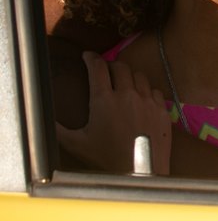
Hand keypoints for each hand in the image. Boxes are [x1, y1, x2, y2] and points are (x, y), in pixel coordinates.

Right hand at [56, 51, 171, 174]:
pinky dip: (146, 90)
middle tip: (105, 70)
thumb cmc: (106, 159)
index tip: (87, 56)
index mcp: (104, 100)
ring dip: (129, 75)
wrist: (139, 172)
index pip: (98, 68)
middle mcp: (127, 95)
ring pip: (139, 76)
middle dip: (111, 65)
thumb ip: (59, 129)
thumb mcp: (77, 144)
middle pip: (120, 67)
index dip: (91, 58)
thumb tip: (45, 120)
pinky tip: (141, 97)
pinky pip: (154, 90)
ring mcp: (147, 101)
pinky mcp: (161, 109)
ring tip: (123, 82)